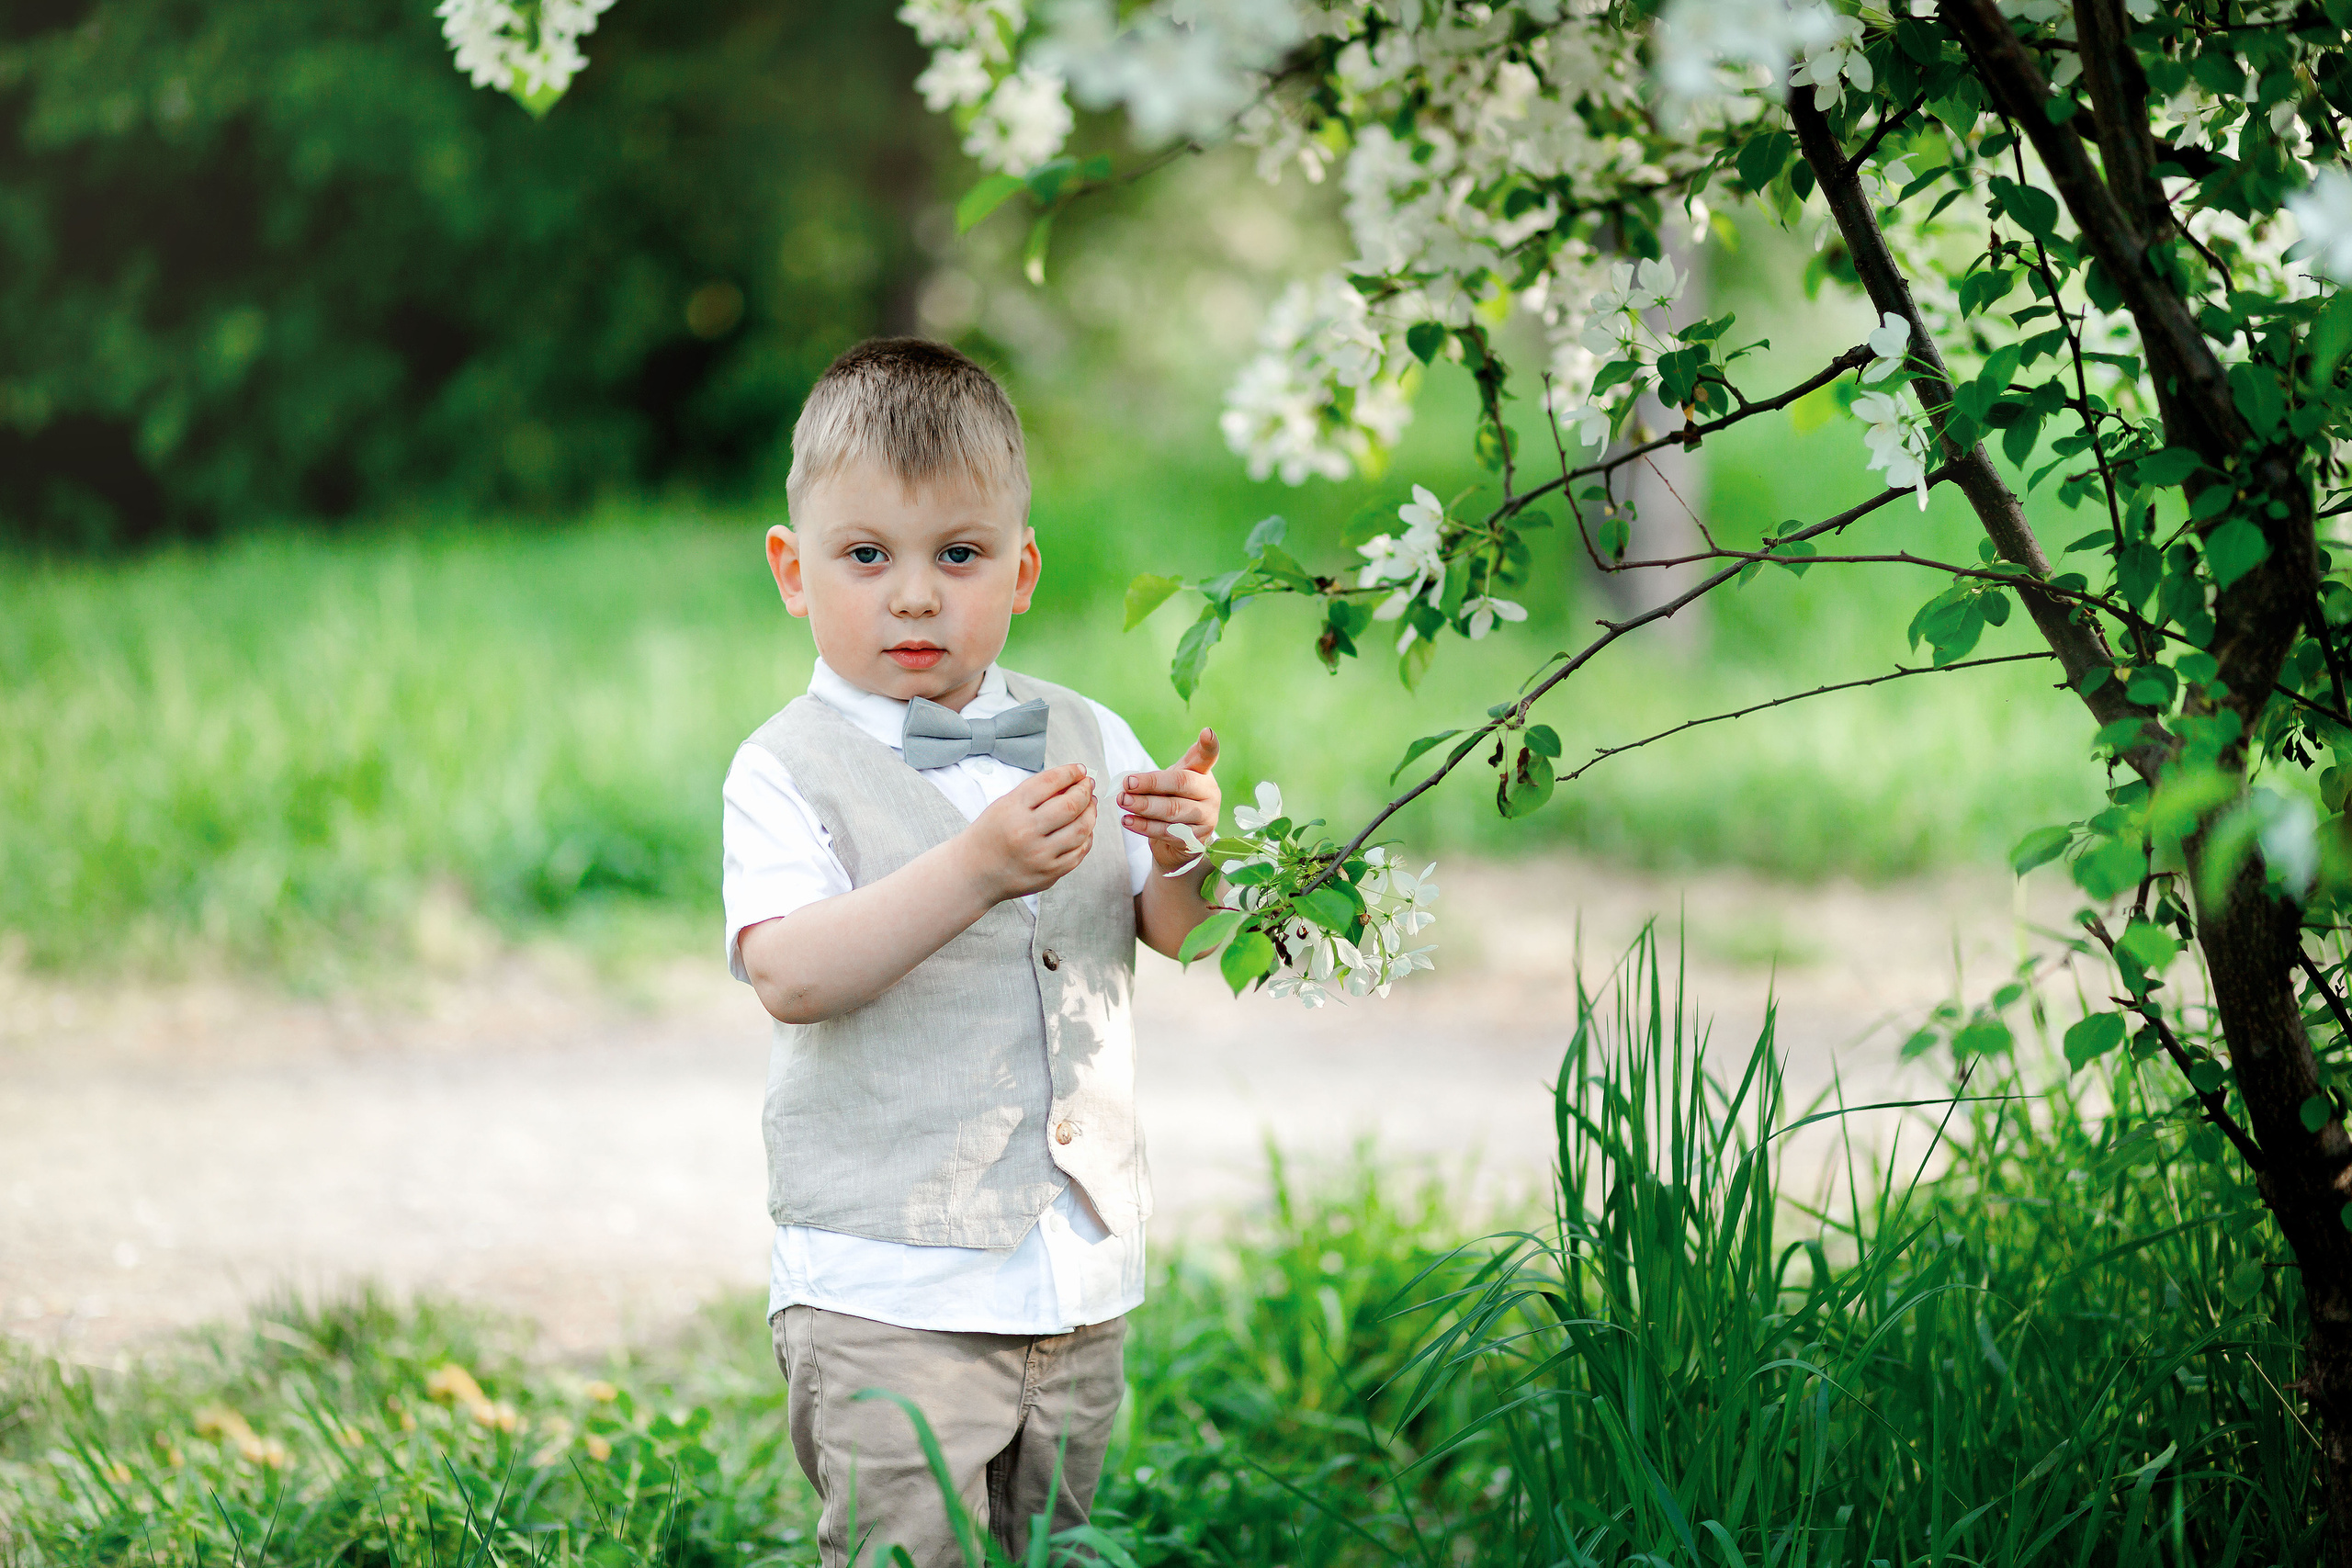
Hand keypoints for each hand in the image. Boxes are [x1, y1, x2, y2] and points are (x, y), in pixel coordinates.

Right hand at [960, 763, 1095, 901]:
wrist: (974, 872)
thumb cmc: (990, 834)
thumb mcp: (1004, 805)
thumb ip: (1036, 794)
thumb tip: (1073, 782)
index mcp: (1012, 809)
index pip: (1050, 782)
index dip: (1070, 773)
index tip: (1080, 770)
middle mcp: (1026, 831)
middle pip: (1071, 805)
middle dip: (1085, 791)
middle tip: (1087, 786)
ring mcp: (1039, 855)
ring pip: (1081, 829)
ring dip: (1091, 812)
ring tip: (1090, 804)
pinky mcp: (1049, 873)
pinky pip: (1079, 852)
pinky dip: (1087, 836)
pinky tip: (1085, 828)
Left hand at [1120, 729, 1220, 872]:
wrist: (1179, 840)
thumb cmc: (1173, 801)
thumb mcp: (1169, 783)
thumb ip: (1155, 777)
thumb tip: (1128, 782)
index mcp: (1203, 773)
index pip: (1208, 756)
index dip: (1208, 745)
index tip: (1207, 733)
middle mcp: (1211, 793)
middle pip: (1180, 784)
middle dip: (1150, 784)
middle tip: (1126, 785)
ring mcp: (1207, 817)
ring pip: (1172, 810)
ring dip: (1144, 806)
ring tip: (1123, 802)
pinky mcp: (1196, 840)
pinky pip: (1166, 832)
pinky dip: (1144, 827)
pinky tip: (1128, 821)